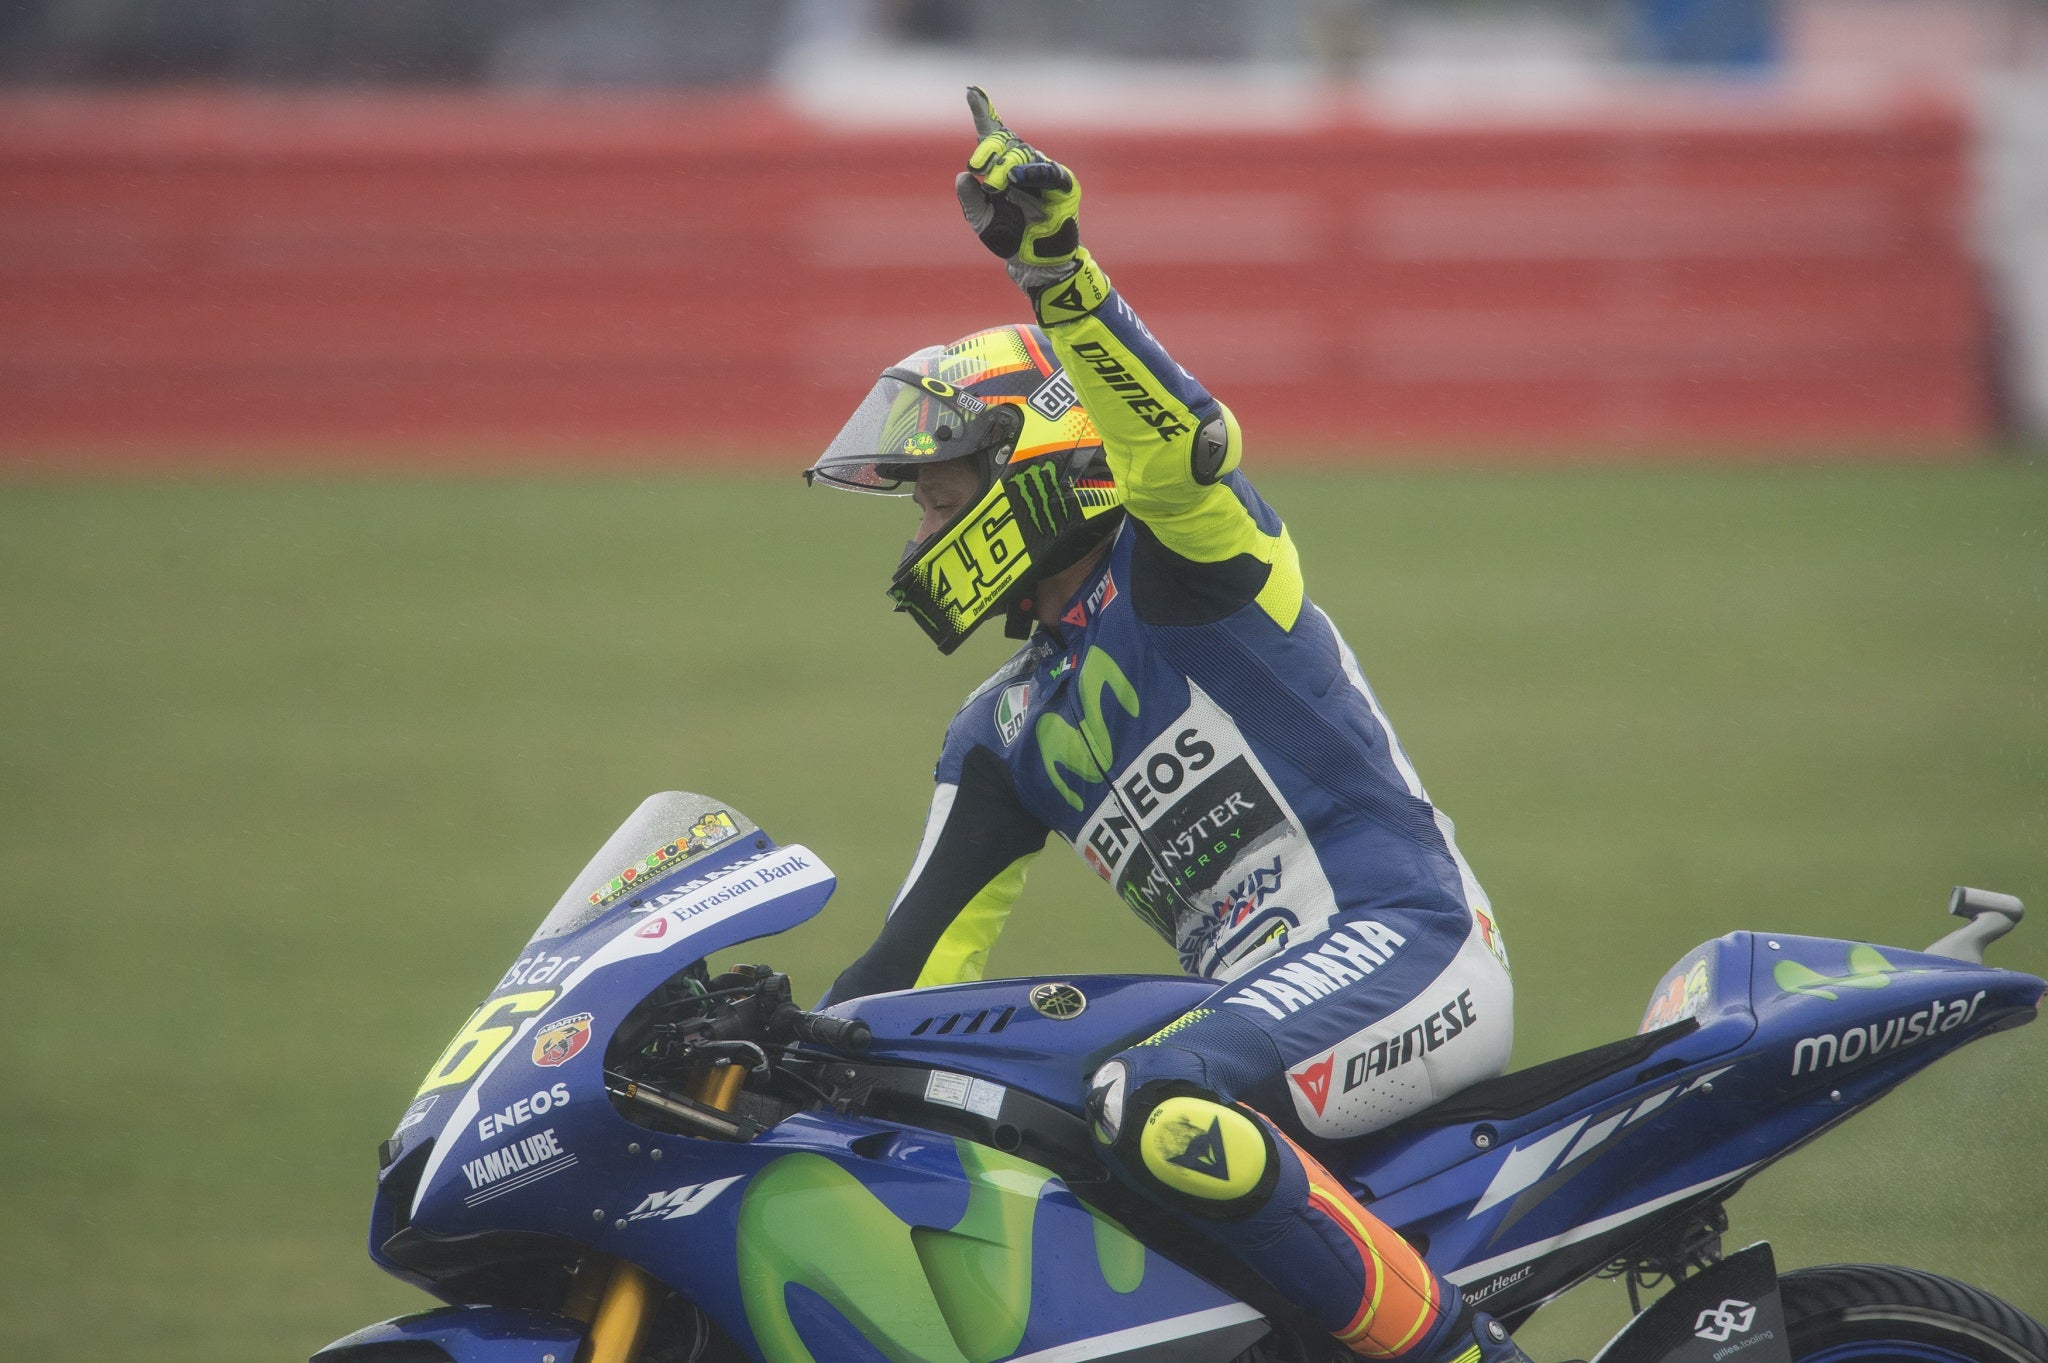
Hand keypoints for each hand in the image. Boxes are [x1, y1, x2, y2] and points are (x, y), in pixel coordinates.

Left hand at [952, 86, 1082, 287]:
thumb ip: (970, 200)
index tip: (971, 91)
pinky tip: (1015, 178)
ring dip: (1005, 167)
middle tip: (976, 166)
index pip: (993, 134)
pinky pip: (1049, 173)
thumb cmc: (1009, 238)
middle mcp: (1024, 165)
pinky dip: (1032, 173)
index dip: (984, 111)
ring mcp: (1044, 173)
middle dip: (988, 149)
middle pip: (1006, 142)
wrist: (1034, 263)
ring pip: (1023, 156)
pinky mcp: (1063, 186)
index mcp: (1003, 168)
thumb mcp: (981, 219)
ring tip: (993, 183)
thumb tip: (964, 177)